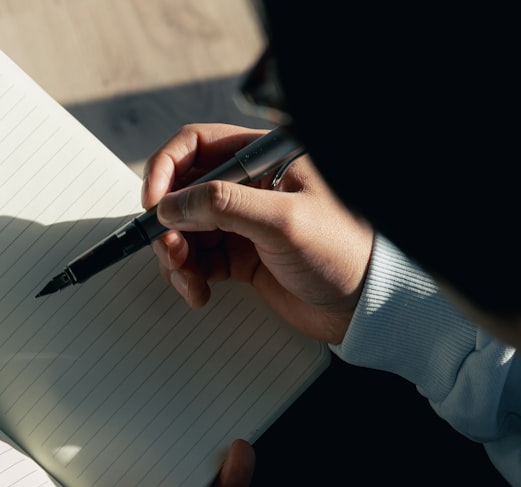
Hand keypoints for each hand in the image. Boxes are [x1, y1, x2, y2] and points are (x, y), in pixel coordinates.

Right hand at [143, 123, 373, 343]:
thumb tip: (172, 204)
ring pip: (184, 230)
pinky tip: (198, 291)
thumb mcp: (284, 221)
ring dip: (175, 256)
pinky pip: (198, 260)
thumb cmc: (344, 252)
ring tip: (188, 280)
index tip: (154, 204)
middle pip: (182, 192)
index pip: (196, 146)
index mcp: (262, 159)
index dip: (165, 171)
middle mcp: (249, 186)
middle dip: (167, 224)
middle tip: (171, 252)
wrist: (365, 305)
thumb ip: (225, 206)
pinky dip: (189, 276)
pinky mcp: (241, 255)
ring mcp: (243, 222)